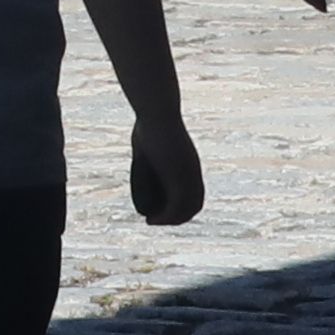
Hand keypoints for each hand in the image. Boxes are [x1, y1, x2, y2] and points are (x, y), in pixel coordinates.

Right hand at [126, 108, 204, 227]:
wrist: (157, 113)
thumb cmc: (150, 120)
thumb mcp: (148, 136)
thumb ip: (148, 144)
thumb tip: (139, 146)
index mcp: (191, 164)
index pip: (195, 193)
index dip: (183, 205)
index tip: (163, 208)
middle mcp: (194, 172)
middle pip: (194, 205)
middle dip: (177, 217)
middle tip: (156, 218)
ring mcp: (188, 176)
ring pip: (186, 210)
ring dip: (170, 220)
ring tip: (152, 221)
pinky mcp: (178, 178)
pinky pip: (175, 207)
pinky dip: (165, 218)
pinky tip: (151, 220)